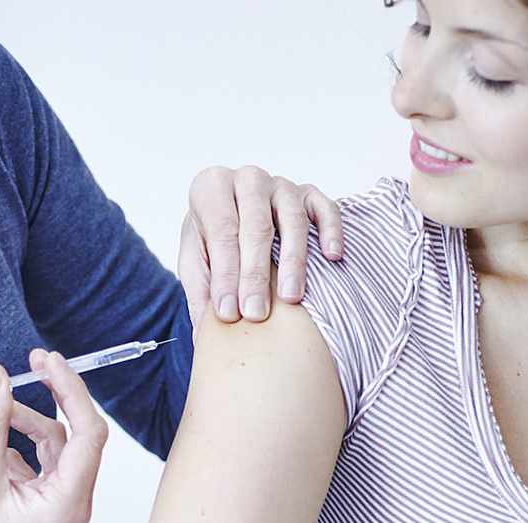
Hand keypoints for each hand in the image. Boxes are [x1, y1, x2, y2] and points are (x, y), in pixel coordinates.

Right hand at [0, 347, 106, 522]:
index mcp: (70, 501)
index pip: (88, 431)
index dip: (70, 390)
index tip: (45, 359)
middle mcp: (70, 503)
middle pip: (65, 434)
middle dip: (38, 400)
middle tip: (19, 364)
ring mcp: (53, 506)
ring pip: (41, 447)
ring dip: (6, 425)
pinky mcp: (33, 507)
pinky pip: (24, 465)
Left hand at [179, 165, 343, 325]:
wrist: (234, 218)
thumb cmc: (213, 242)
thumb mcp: (196, 262)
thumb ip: (200, 291)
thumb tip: (203, 337)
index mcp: (212, 188)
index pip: (221, 231)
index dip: (225, 274)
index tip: (228, 313)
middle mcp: (247, 180)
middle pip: (256, 226)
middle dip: (255, 274)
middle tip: (256, 314)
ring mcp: (281, 186)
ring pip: (292, 218)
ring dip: (293, 261)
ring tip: (290, 297)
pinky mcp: (310, 194)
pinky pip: (325, 208)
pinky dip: (330, 230)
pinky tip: (332, 256)